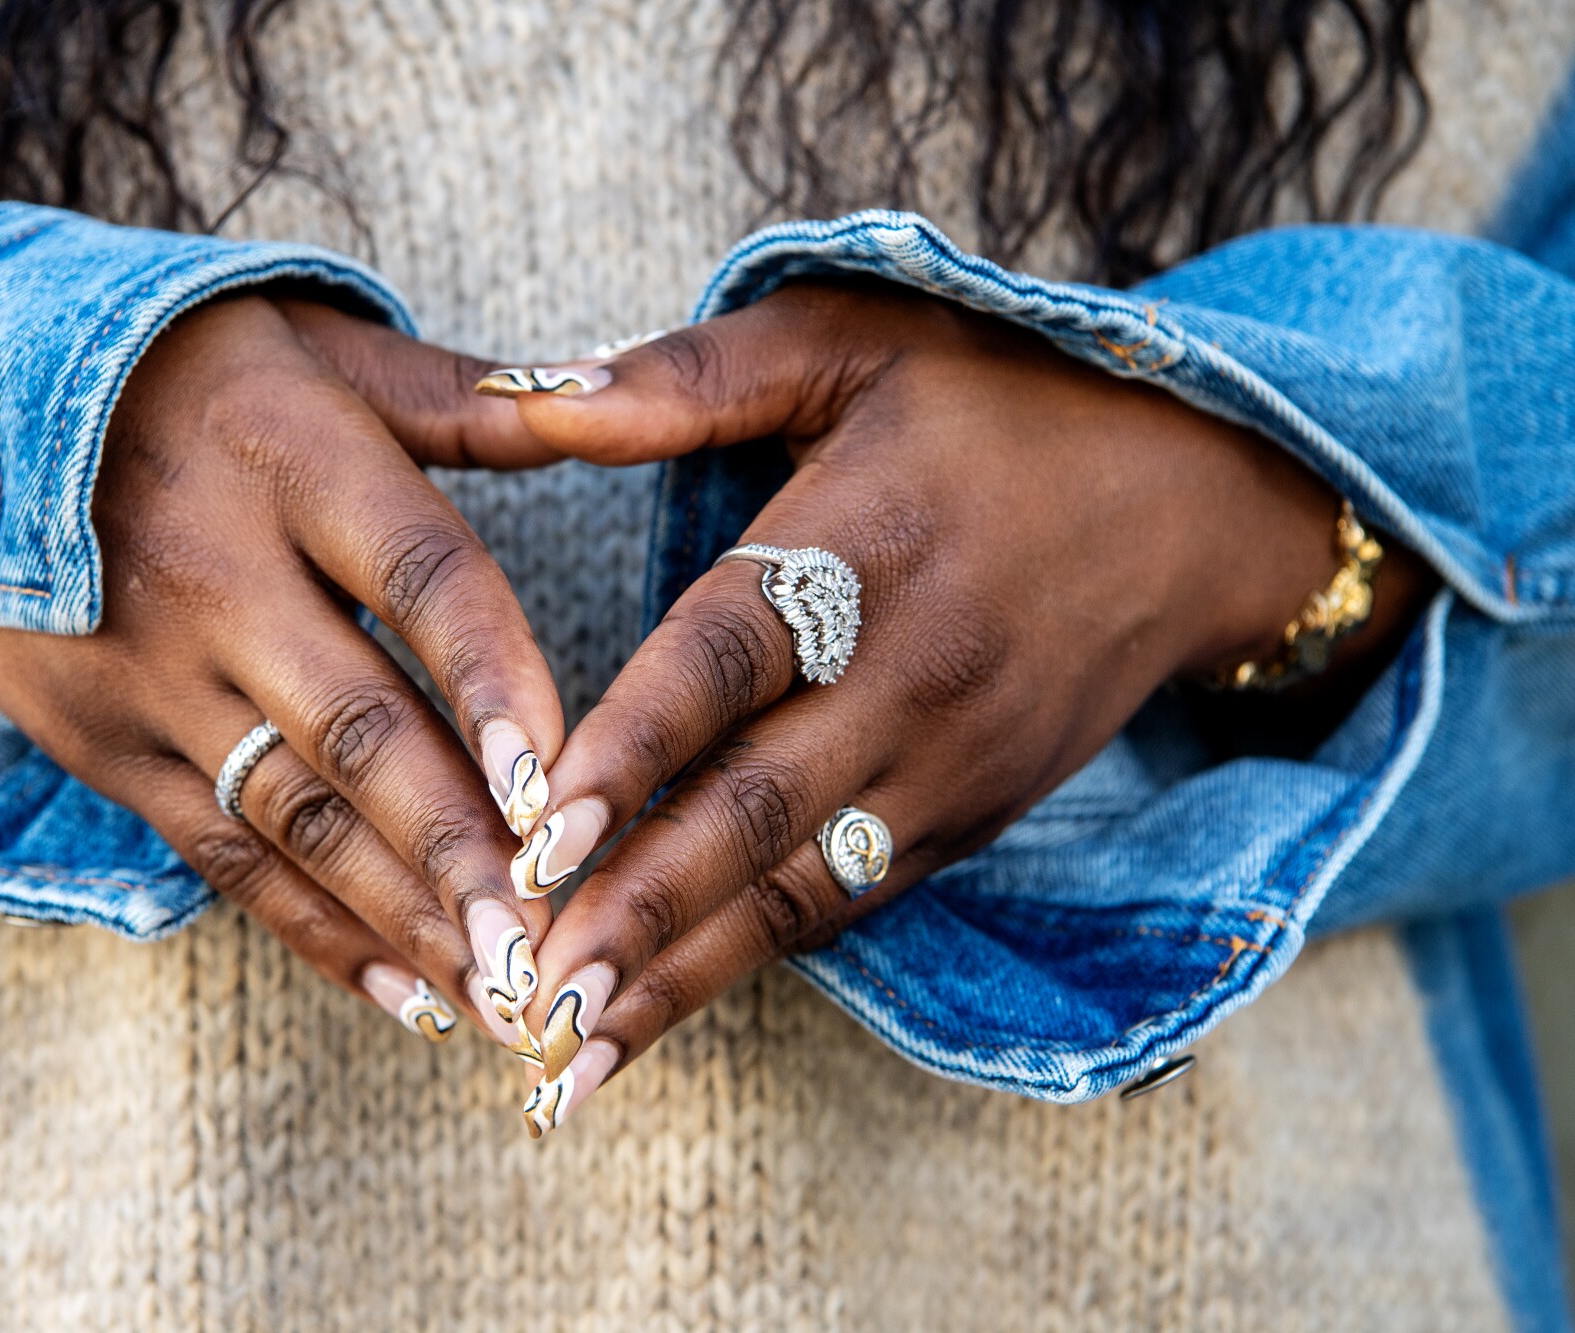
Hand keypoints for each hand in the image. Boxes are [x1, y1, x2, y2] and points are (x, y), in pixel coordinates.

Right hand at [0, 293, 561, 1049]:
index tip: (561, 781)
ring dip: (406, 915)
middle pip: (359, 728)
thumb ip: (473, 400)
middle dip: (460, 849)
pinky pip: (222, 857)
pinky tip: (409, 997)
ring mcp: (149, 672)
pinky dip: (318, 932)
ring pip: (297, 817)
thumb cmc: (186, 364)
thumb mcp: (322, 344)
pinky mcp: (102, 744)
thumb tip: (613, 393)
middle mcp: (216, 575)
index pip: (417, 578)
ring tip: (507, 997)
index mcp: (292, 460)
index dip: (494, 679)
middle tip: (552, 946)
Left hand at [485, 281, 1432, 1133]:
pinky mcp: (970, 814)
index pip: (728, 660)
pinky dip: (757, 959)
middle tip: (531, 996)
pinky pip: (852, 900)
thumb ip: (692, 376)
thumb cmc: (1000, 401)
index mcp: (861, 546)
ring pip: (800, 889)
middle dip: (640, 911)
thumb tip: (526, 397)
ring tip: (577, 1054)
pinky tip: (669, 1009)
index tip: (539, 834)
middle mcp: (908, 675)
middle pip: (757, 809)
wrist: (1197, 495)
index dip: (635, 748)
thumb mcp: (855, 334)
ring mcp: (947, 762)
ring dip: (685, 973)